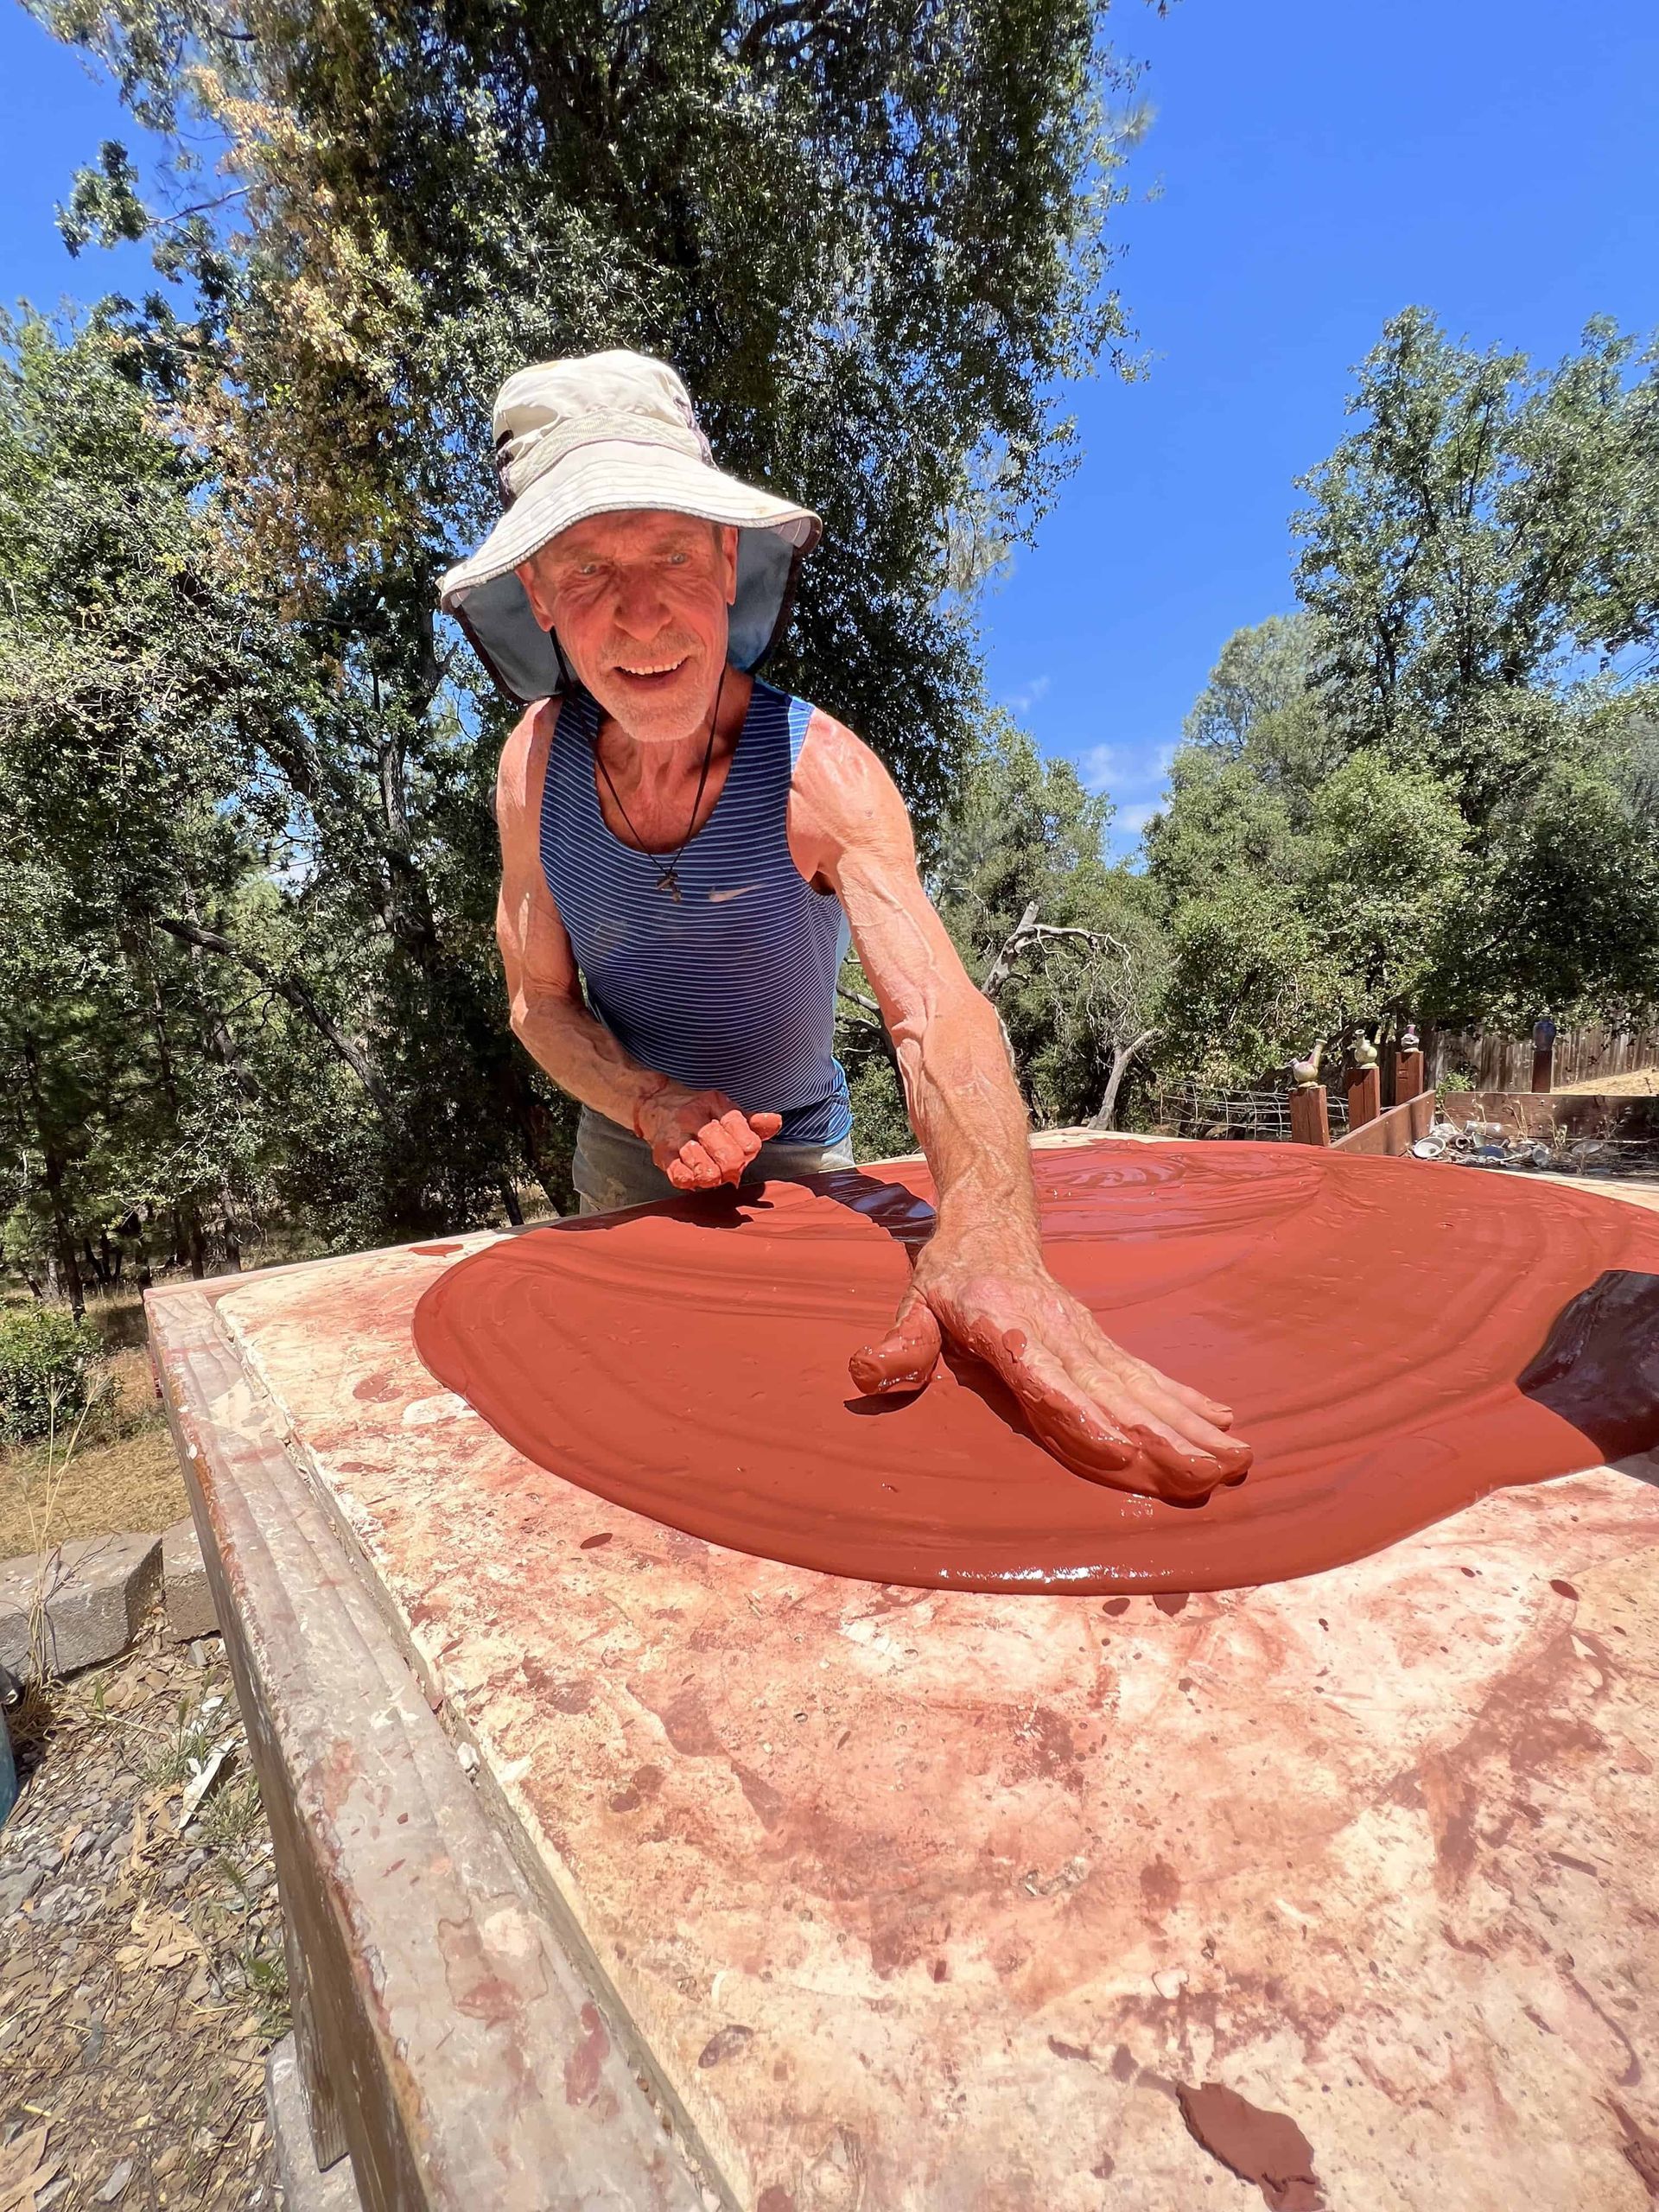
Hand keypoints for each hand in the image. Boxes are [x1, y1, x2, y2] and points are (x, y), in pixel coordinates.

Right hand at [634, 1082, 782, 1191]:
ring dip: (715, 1176)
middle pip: (726, 1152)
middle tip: (733, 1169)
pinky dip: (691, 1180)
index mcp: (715, 1104)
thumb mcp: (726, 1109)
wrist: (655, 1104)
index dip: (749, 1147)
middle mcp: (694, 1118)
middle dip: (735, 1166)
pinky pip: (678, 1174)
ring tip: (716, 1175)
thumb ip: (753, 1121)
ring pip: (703, 1165)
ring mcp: (676, 1137)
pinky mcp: (662, 1154)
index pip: (740, 1128)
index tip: (747, 1152)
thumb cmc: (699, 1111)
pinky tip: (696, 1179)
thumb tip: (775, 1122)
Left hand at [849, 1229, 1251, 1502]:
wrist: (991, 1219)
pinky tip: (1223, 1422)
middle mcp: (1059, 1336)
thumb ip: (899, 1344)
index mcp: (1010, 1331)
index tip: (1121, 1451)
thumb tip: (866, 1376)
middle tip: (1211, 1473)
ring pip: (1143, 1388)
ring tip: (1237, 1458)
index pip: (1048, 1381)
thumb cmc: (949, 1272)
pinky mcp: (1100, 1342)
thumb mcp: (914, 1303)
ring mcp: (1086, 1339)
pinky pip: (1147, 1375)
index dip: (1082, 1417)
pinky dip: (1186, 1400)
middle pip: (1114, 1393)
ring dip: (1191, 1425)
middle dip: (1165, 1437)